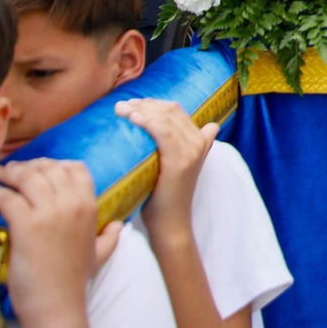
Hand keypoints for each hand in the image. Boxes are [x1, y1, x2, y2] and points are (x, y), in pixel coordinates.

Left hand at [0, 159, 120, 327]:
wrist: (56, 302)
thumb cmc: (74, 279)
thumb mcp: (100, 254)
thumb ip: (111, 236)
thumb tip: (121, 225)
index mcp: (90, 206)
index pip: (76, 168)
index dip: (55, 163)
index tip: (38, 167)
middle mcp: (71, 203)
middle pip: (48, 169)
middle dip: (27, 165)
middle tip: (11, 169)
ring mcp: (49, 213)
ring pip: (27, 178)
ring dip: (8, 173)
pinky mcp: (26, 225)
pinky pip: (7, 197)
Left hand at [114, 98, 217, 244]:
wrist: (170, 224)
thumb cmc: (164, 197)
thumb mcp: (176, 167)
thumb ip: (182, 146)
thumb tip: (206, 126)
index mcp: (199, 140)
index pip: (175, 110)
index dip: (152, 103)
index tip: (130, 105)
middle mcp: (199, 142)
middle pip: (170, 110)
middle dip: (143, 103)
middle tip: (120, 105)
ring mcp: (191, 151)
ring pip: (166, 118)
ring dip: (141, 109)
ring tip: (121, 110)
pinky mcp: (180, 162)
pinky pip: (163, 133)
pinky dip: (148, 122)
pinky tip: (133, 119)